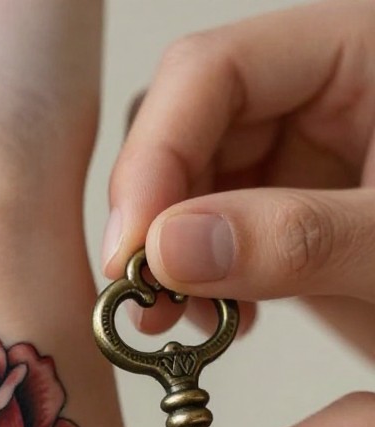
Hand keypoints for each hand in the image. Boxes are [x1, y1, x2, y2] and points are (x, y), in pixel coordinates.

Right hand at [102, 0, 374, 354]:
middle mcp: (321, 91)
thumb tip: (170, 249)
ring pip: (190, 180)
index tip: (132, 250)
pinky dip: (196, 278)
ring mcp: (304, 151)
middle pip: (190, 124)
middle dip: (155, 212)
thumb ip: (297, 239)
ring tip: (176, 320)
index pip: (217, 72)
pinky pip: (212, 228)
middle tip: (142, 295)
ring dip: (167, 253)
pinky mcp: (291, 208)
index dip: (157, 157)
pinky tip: (213, 320)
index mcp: (363, 48)